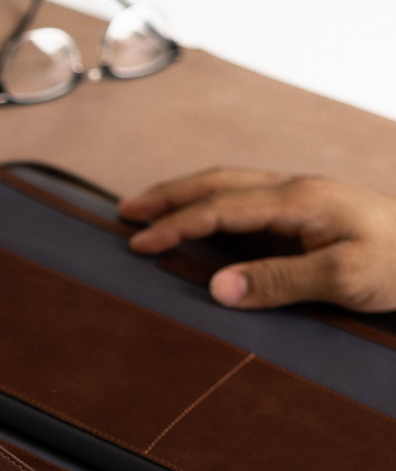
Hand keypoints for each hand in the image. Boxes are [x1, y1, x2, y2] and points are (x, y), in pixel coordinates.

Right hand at [119, 168, 395, 310]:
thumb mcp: (343, 279)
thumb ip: (278, 281)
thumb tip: (216, 288)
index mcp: (300, 200)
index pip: (222, 207)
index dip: (177, 224)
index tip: (140, 242)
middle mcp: (296, 191)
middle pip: (218, 182)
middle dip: (169, 195)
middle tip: (127, 211)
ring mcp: (301, 201)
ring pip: (230, 187)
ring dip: (187, 197)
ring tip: (150, 210)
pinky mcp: (306, 217)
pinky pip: (246, 206)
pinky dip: (210, 210)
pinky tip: (200, 223)